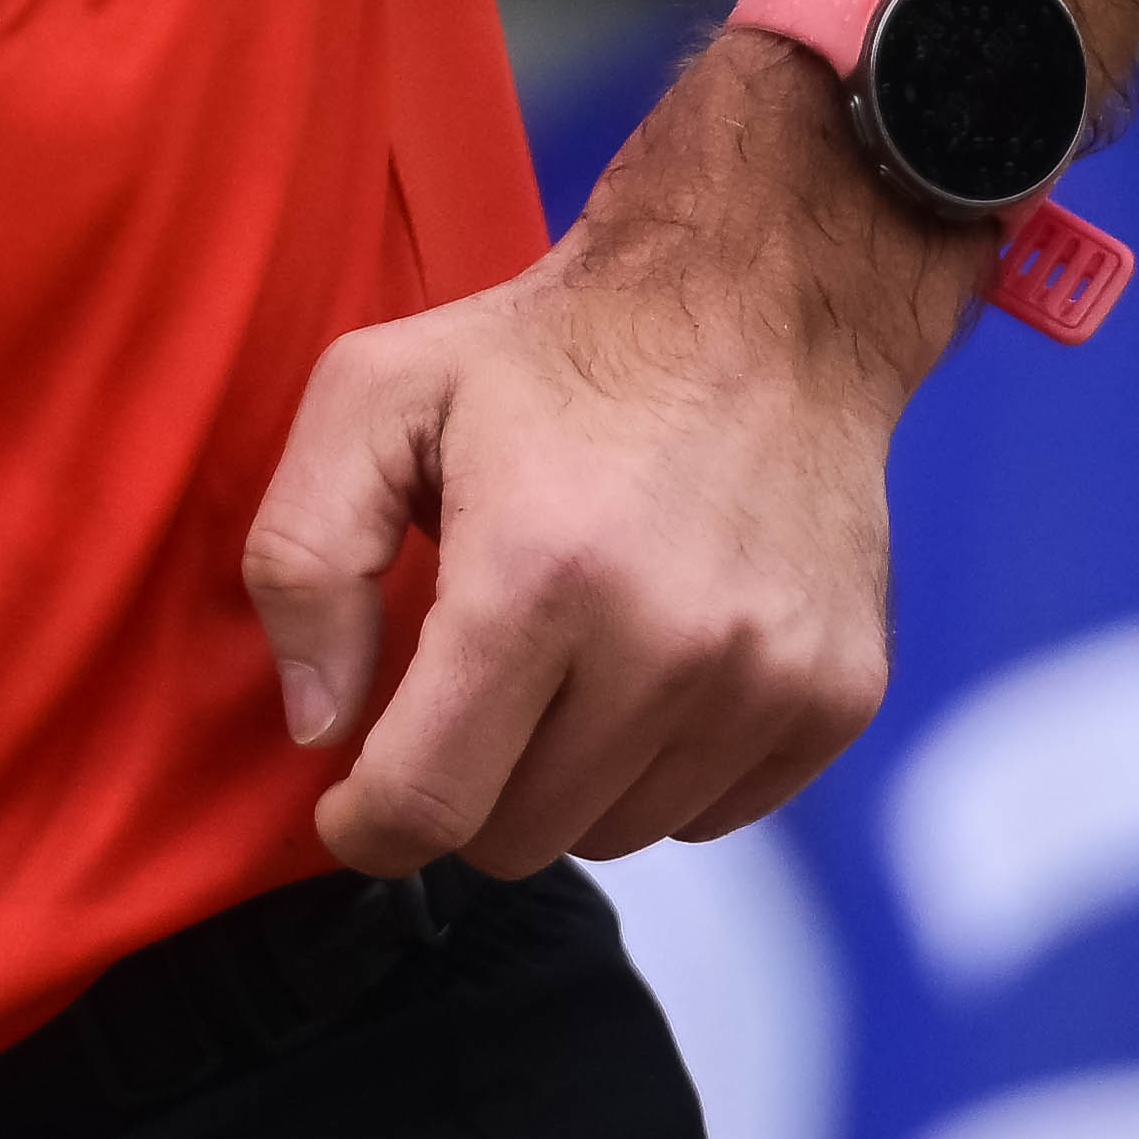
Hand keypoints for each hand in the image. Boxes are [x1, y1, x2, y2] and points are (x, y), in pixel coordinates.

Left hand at [238, 72, 954, 873]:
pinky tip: (644, 662)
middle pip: (517, 836)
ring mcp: (766, 680)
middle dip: (464, 781)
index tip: (350, 802)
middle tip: (465, 681)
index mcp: (536, 574)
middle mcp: (666, 645)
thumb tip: (317, 724)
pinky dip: (657, 769)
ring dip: (563, 776)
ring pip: (613, 836)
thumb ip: (302, 559)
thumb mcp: (372, 397)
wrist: (762, 301)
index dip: (366, 826)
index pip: (431, 802)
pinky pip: (709, 814)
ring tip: (564, 652)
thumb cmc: (548, 354)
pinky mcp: (836, 698)